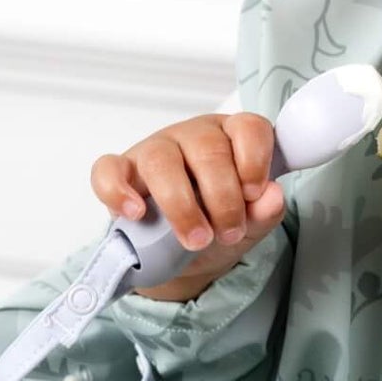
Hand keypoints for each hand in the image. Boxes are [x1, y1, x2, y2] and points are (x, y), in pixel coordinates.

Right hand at [89, 113, 284, 302]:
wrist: (182, 253)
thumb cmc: (218, 223)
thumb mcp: (250, 224)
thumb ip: (265, 211)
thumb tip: (273, 197)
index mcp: (232, 138)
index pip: (248, 127)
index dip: (254, 159)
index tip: (254, 193)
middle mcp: (194, 136)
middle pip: (207, 149)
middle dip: (222, 197)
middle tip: (229, 232)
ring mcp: (155, 149)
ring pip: (162, 161)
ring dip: (181, 205)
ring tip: (196, 240)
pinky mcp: (122, 170)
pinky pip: (109, 170)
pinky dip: (118, 192)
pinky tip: (136, 214)